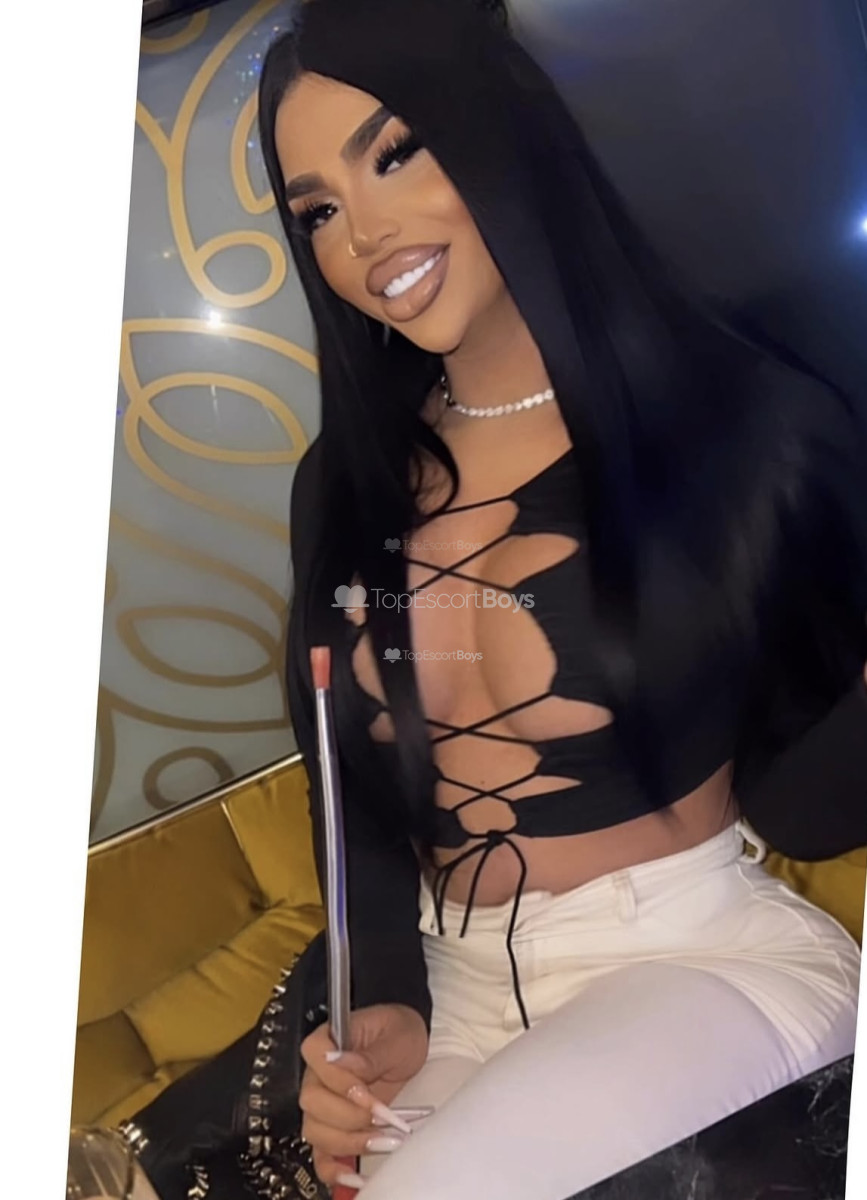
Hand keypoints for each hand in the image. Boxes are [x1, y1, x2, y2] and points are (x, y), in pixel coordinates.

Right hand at [299, 1003, 428, 1190]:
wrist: (412, 1047)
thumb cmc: (401, 1033)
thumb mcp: (396, 1036)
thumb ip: (370, 1054)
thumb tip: (341, 1062)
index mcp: (329, 1040)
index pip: (314, 1056)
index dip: (338, 1080)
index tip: (367, 1093)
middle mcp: (319, 1073)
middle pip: (312, 1102)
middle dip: (349, 1116)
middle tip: (382, 1116)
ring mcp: (325, 1104)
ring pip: (315, 1131)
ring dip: (349, 1142)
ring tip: (383, 1140)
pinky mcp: (336, 1128)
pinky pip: (322, 1154)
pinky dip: (334, 1168)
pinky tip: (354, 1174)